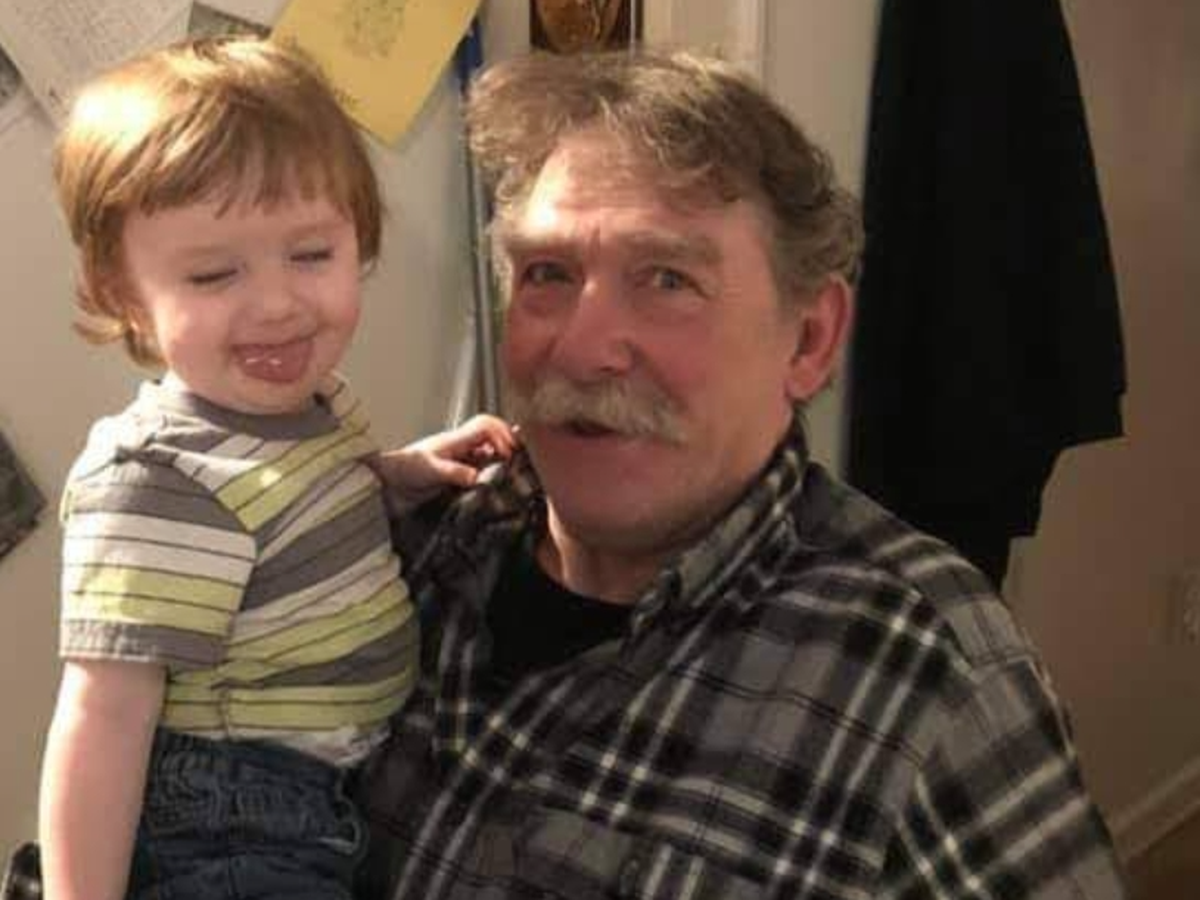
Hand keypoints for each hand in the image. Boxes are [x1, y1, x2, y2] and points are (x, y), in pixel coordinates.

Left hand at [371, 414, 515, 510]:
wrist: (390, 478)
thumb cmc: (407, 469)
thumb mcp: (431, 470)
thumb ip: (453, 472)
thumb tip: (476, 476)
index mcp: (456, 439)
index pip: (486, 425)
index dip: (501, 435)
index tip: (507, 453)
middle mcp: (461, 444)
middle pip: (491, 430)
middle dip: (507, 438)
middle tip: (517, 456)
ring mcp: (460, 454)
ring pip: (488, 444)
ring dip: (501, 450)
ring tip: (513, 463)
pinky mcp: (458, 467)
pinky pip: (481, 460)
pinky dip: (492, 462)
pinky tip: (498, 472)